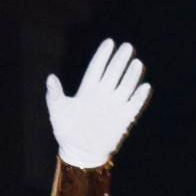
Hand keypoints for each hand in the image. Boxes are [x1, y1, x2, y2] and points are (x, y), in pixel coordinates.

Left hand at [44, 39, 149, 169]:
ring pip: (125, 86)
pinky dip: (139, 97)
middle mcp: (102, 94)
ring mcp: (114, 105)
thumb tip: (51, 78)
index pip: (97, 68)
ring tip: (137, 62)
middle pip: (114, 73)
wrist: (79, 152)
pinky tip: (144, 87)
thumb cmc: (66, 131)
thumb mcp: (57, 111)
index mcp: (87, 90)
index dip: (103, 55)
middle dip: (120, 60)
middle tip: (127, 47)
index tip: (110, 42)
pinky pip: (134, 105)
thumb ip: (54, 95)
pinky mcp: (123, 118)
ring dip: (131, 75)